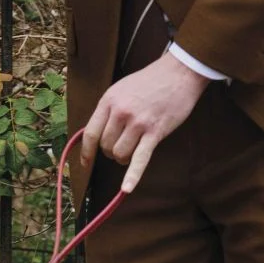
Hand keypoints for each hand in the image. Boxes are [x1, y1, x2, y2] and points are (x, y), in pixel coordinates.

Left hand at [79, 52, 210, 191]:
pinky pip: (140, 159)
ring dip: (124, 158)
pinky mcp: (155, 132)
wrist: (178, 73)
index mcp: (109, 101)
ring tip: (133, 149)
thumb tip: (96, 133)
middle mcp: (120, 112)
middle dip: (111, 151)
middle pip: (106, 146)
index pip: (91, 134)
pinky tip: (127, 189)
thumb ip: (108, 110)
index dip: (87, 152)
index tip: (85, 163)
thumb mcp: (120, 89)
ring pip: (120, 154)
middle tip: (123, 144)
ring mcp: (138, 123)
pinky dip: (133, 176)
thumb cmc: (149, 81)